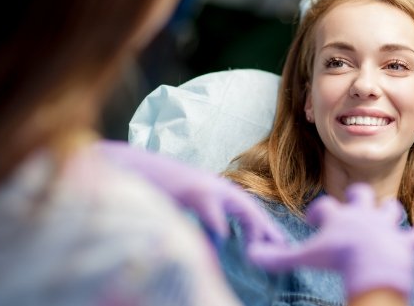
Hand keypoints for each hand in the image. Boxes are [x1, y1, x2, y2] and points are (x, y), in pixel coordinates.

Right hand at [95, 140, 284, 244]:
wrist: (131, 167)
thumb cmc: (157, 190)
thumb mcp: (187, 207)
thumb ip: (206, 222)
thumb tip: (220, 241)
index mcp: (216, 191)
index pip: (247, 209)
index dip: (263, 226)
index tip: (278, 242)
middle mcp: (215, 186)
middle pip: (250, 207)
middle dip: (267, 227)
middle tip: (282, 246)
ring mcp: (204, 186)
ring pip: (238, 206)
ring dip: (252, 225)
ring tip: (260, 246)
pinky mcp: (190, 189)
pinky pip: (210, 208)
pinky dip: (218, 223)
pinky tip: (224, 237)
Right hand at [248, 183, 413, 299]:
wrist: (373, 263)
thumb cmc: (338, 257)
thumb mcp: (305, 257)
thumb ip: (278, 257)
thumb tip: (252, 254)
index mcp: (339, 215)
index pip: (324, 205)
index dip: (318, 213)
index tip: (314, 222)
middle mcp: (363, 214)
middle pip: (362, 194)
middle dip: (358, 198)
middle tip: (353, 209)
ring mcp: (386, 225)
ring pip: (391, 208)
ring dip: (388, 212)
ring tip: (384, 220)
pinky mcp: (403, 240)